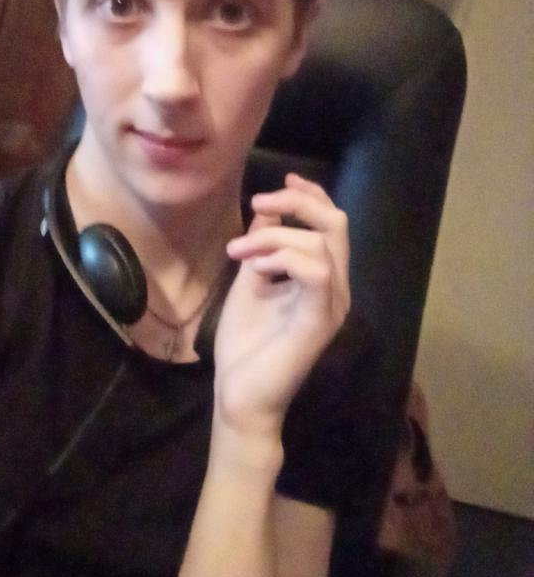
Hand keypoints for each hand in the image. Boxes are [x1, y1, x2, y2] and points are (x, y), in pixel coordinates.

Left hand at [213, 173, 349, 439]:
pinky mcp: (320, 322)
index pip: (331, 225)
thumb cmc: (245, 343)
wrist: (240, 394)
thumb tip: (268, 210)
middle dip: (297, 203)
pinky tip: (256, 267)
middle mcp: (336, 289)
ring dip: (275, 236)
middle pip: (336, 224)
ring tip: (239, 252)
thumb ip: (263, 246)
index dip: (311, 196)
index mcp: (323, 279)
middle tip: (258, 203)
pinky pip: (317, 273)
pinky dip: (284, 258)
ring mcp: (331, 306)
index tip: (282, 182)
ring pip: (322, 244)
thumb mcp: (251, 281)